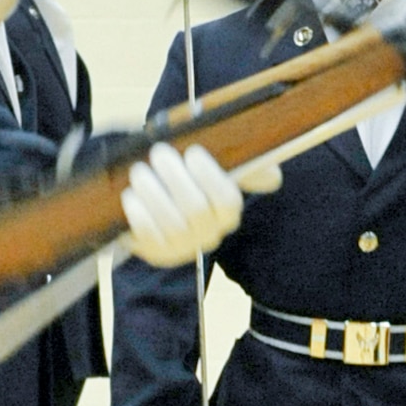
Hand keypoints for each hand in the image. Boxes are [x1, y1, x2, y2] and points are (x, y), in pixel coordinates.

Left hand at [123, 143, 265, 266]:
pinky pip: (149, 236)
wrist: (154, 207)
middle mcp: (210, 233)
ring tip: (140, 172)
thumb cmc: (187, 181)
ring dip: (153, 192)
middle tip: (159, 153)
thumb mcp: (213, 169)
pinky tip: (132, 197)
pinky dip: (139, 213)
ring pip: (171, 222)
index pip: (228, 199)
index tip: (193, 153)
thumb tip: (273, 177)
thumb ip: (244, 168)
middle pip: (195, 208)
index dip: (210, 176)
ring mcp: (183, 246)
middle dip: (175, 176)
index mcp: (228, 211)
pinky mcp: (157, 253)